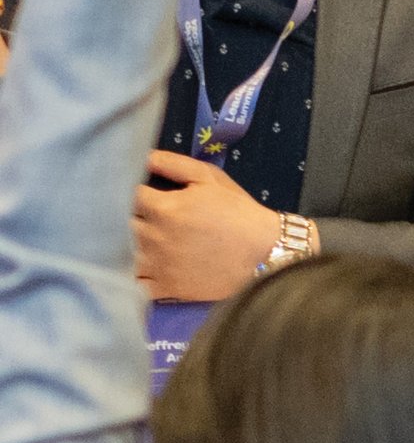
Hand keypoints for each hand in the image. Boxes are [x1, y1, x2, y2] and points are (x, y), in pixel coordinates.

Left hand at [132, 154, 284, 301]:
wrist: (266, 254)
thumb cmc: (239, 213)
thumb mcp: (210, 178)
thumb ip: (173, 164)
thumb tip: (141, 155)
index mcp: (162, 207)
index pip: (125, 194)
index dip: (128, 191)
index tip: (138, 194)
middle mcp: (153, 236)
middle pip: (119, 222)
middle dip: (125, 217)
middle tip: (137, 216)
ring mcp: (157, 264)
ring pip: (121, 252)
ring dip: (124, 245)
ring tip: (136, 241)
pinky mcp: (165, 287)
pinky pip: (134, 283)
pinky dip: (130, 276)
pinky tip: (137, 269)